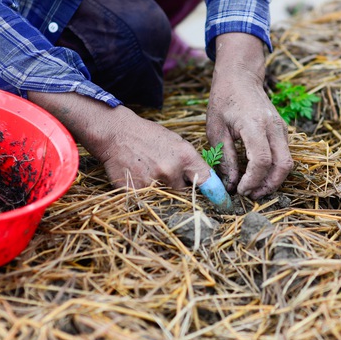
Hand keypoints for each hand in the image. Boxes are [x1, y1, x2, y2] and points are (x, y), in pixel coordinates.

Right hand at [28, 91, 211, 189]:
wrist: (116, 133)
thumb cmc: (148, 137)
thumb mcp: (176, 142)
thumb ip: (190, 163)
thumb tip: (207, 184)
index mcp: (185, 156)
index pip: (208, 182)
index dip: (217, 196)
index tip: (224, 206)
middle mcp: (171, 170)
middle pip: (187, 196)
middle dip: (182, 193)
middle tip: (171, 185)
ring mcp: (152, 182)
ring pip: (167, 202)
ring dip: (164, 196)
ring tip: (152, 181)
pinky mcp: (135, 192)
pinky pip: (148, 204)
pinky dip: (146, 199)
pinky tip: (140, 183)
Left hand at [207, 33, 292, 198]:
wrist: (240, 77)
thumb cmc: (224, 100)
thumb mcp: (216, 130)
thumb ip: (225, 158)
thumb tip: (232, 184)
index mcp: (255, 125)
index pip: (262, 160)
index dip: (253, 180)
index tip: (240, 190)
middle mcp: (274, 127)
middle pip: (283, 165)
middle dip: (269, 185)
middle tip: (250, 195)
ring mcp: (281, 129)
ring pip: (287, 162)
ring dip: (273, 180)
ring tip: (253, 189)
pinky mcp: (282, 131)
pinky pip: (284, 155)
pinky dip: (274, 169)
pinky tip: (257, 175)